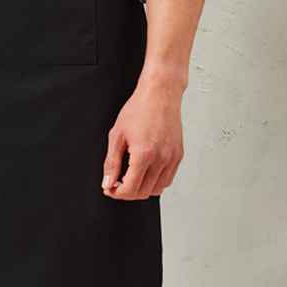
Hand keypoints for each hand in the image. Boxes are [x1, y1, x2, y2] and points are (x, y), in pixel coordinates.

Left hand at [100, 74, 183, 199]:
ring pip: (157, 189)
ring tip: (131, 177)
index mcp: (144, 154)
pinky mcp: (178, 155)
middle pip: (143, 192)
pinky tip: (146, 172)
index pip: (130, 189)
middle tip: (117, 183)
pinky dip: (156, 182)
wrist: (160, 94)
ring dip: (142, 189)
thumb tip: (108, 183)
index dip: (117, 193)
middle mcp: (161, 159)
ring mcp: (172, 158)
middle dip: (127, 192)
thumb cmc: (139, 109)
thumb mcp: (117, 135)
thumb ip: (111, 162)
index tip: (110, 188)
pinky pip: (168, 179)